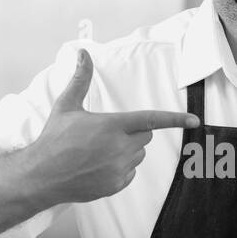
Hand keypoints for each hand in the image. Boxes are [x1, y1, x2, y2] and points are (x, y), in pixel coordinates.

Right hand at [33, 48, 198, 202]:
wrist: (41, 176)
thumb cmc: (53, 139)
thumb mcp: (67, 106)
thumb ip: (81, 79)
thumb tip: (83, 52)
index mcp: (111, 125)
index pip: (151, 120)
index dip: (175, 120)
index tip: (195, 121)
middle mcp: (119, 147)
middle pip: (145, 137)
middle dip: (133, 133)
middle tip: (106, 134)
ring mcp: (119, 168)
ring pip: (139, 155)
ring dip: (127, 151)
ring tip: (98, 152)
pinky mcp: (116, 185)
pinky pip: (131, 172)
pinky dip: (120, 168)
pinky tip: (97, 166)